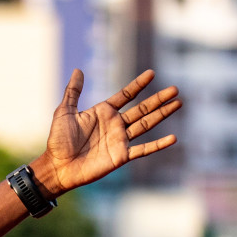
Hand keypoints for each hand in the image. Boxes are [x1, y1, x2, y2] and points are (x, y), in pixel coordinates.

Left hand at [37, 70, 181, 194]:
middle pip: (142, 109)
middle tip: (175, 89)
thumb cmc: (58, 140)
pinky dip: (158, 145)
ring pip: (146, 124)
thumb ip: (73, 92)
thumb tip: (78, 70)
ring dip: (162, 115)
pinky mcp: (121, 156)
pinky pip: (143, 149)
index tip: (152, 73)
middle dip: (158, 99)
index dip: (138, 84)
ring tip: (178, 103)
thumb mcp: (64, 112)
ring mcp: (120, 140)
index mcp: (103, 112)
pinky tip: (173, 138)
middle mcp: (115, 124)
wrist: (58, 166)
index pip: (126, 95)